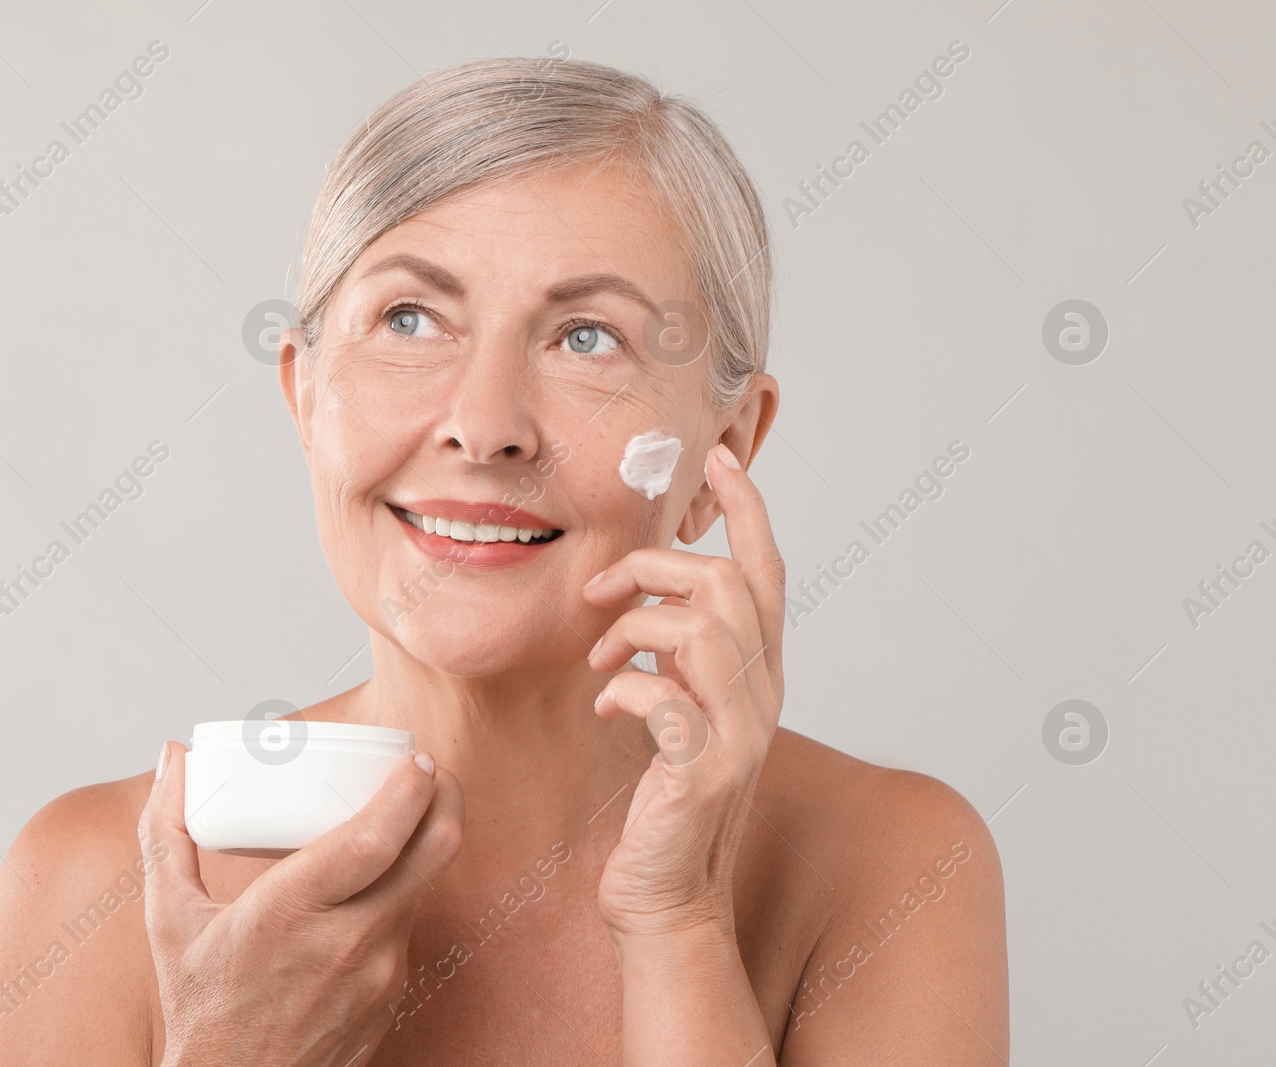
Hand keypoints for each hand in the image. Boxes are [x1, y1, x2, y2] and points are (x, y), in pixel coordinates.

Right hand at [137, 741, 463, 1065]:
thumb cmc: (200, 1005)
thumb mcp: (169, 916)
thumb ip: (166, 830)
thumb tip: (172, 756)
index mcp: (289, 913)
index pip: (374, 839)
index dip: (409, 792)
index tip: (417, 759)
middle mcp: (346, 943)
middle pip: (432, 855)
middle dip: (446, 802)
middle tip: (432, 774)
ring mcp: (378, 974)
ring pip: (420, 889)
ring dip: (417, 849)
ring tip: (394, 821)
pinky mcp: (392, 996)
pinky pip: (407, 929)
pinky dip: (397, 896)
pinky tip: (372, 886)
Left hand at [582, 442, 786, 941]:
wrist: (665, 894)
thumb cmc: (664, 799)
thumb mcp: (680, 710)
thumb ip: (681, 657)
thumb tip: (648, 600)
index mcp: (759, 673)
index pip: (768, 573)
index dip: (749, 512)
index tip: (721, 459)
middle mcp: (764, 695)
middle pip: (728, 585)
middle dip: (654, 568)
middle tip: (601, 592)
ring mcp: (741, 734)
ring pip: (704, 627)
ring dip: (635, 626)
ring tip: (601, 655)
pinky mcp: (705, 770)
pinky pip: (665, 694)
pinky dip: (624, 687)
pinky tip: (607, 707)